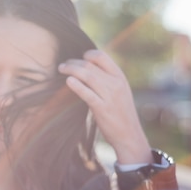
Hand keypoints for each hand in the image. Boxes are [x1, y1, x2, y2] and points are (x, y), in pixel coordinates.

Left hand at [58, 49, 151, 163]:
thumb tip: (88, 67)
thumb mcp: (119, 91)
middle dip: (73, 63)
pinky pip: (88, 94)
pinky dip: (77, 86)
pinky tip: (68, 81)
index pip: (102, 56)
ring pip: (88, 76)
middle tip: (62, 65)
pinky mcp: (102, 109)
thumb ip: (107, 78)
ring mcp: (110, 96)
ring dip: (71, 70)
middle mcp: (116, 84)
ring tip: (61, 69)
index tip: (78, 59)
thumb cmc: (121, 112)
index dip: (87, 54)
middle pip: (90, 66)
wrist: (130, 135)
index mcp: (120, 77)